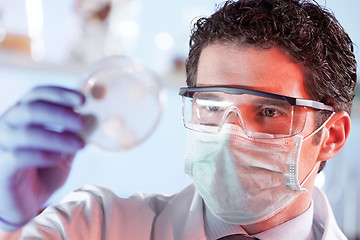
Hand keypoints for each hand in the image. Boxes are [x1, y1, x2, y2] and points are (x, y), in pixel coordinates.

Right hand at [0, 86, 91, 230]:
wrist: (24, 203)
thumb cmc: (43, 171)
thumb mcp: (63, 150)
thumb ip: (73, 135)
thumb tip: (93, 119)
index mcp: (22, 115)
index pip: (37, 94)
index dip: (59, 93)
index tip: (83, 100)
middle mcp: (7, 125)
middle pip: (31, 108)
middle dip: (60, 113)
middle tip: (82, 123)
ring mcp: (1, 145)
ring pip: (27, 133)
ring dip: (57, 137)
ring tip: (79, 145)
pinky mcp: (1, 167)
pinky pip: (18, 156)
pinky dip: (42, 155)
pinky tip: (58, 159)